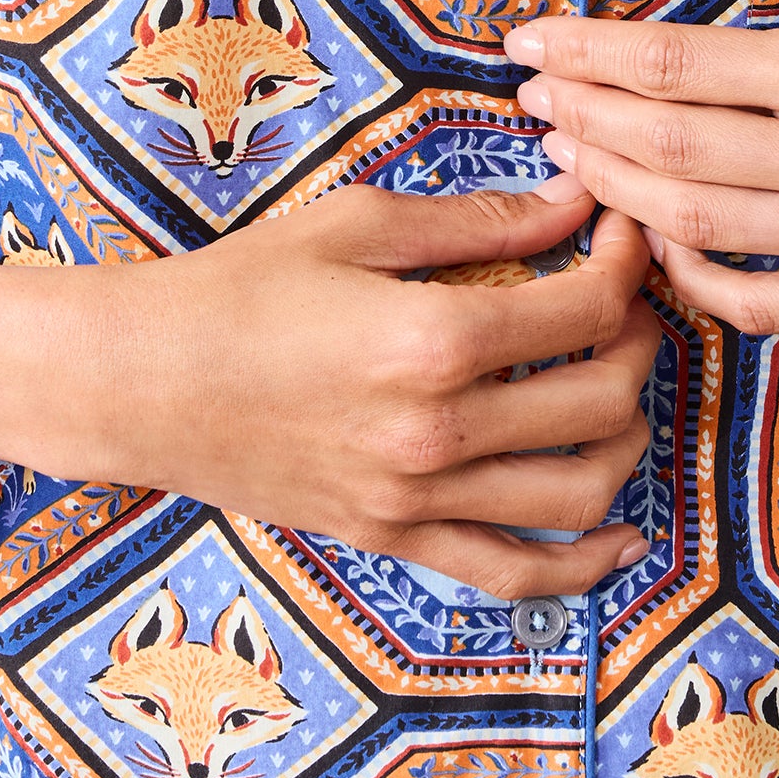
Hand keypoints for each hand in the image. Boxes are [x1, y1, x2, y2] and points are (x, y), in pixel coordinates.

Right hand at [0, 183, 660, 598]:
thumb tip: (573, 204)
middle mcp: (437, 431)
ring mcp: (417, 498)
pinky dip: (583, 563)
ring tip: (618, 387)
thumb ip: (476, 220)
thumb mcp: (356, 223)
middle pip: (603, 397)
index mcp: (432, 339)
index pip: (587, 307)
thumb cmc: (239, 287)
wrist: (139, 382)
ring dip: (628, 436)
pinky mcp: (394, 538)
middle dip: (639, 339)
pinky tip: (621, 534)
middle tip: (626, 300)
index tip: (621, 232)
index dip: (627, 262)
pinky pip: (513, 573)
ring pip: (581, 491)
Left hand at [505, 17, 778, 336]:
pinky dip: (688, 275)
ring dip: (614, 192)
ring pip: (693, 222)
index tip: (529, 42)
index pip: (672, 61)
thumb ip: (766, 64)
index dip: (587, 54)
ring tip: (571, 159)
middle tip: (532, 100)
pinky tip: (653, 242)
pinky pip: (753, 300)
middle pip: (664, 144)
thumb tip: (640, 72)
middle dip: (580, 119)